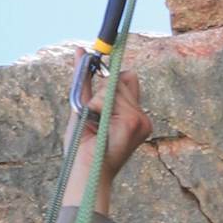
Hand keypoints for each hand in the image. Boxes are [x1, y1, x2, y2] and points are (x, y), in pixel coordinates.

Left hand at [83, 65, 153, 204]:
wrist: (84, 172)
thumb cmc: (83, 148)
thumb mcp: (82, 108)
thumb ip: (84, 81)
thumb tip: (81, 50)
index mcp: (133, 115)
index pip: (128, 78)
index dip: (111, 79)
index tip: (98, 87)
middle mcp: (141, 116)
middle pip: (121, 79)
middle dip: (101, 95)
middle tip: (95, 120)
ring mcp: (140, 119)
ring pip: (113, 88)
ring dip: (96, 104)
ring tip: (96, 127)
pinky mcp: (134, 122)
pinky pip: (108, 98)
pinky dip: (96, 108)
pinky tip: (98, 127)